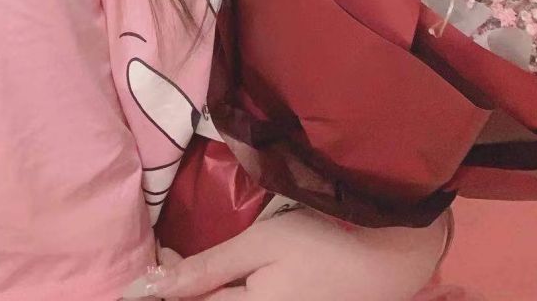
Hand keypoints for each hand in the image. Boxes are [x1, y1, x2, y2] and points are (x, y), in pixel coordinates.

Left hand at [122, 209, 446, 299]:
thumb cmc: (322, 241)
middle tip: (171, 266)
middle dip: (184, 290)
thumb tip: (147, 288)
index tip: (151, 266)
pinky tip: (226, 282)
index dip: (163, 289)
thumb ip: (205, 270)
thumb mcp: (260, 244)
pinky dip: (227, 294)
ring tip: (192, 275)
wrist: (389, 257)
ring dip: (205, 291)